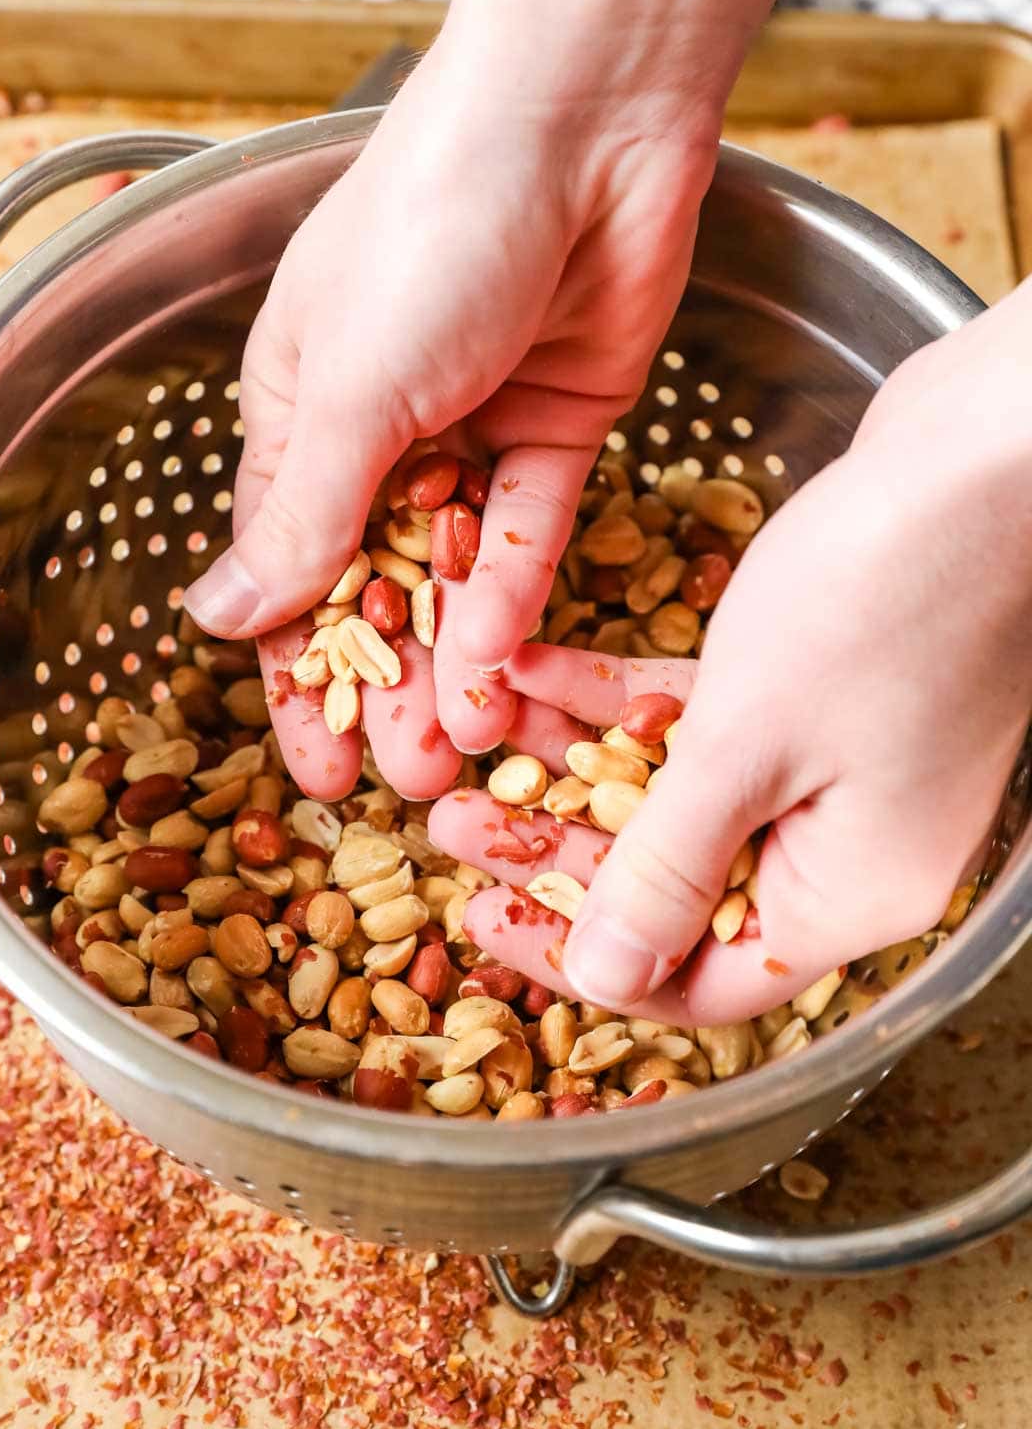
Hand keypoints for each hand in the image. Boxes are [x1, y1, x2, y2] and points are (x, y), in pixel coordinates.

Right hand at [182, 0, 858, 800]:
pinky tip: (507, 665)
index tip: (312, 765)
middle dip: (387, 690)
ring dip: (459, 664)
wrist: (584, 121)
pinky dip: (519, 596)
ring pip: (459, 576)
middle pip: (378, 589)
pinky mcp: (563, 425)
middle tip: (406, 785)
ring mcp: (476, 429)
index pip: (288, 570)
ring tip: (466, 753)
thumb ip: (298, 517)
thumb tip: (219, 619)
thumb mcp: (348, 389)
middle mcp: (384, 428)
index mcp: (301, 411)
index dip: (298, 674)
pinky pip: (532, 532)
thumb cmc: (431, 227)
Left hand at [430, 301, 1031, 1024]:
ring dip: (573, 763)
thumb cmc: (886, 594)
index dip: (585, 963)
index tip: (484, 918)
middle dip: (556, 852)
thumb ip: (668, 869)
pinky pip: (703, 720)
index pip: (699, 979)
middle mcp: (850, 843)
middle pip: (678, 887)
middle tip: (452, 821)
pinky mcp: (825, 688)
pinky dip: (623, 696)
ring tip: (478, 730)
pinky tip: (538, 664)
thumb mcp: (748, 746)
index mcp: (851, 893)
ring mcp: (842, 763)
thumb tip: (609, 980)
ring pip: (678, 795)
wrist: (998, 447)